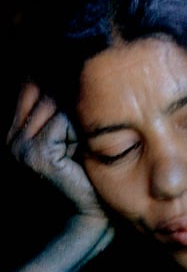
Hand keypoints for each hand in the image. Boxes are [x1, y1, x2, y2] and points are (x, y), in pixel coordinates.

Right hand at [7, 83, 105, 218]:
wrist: (90, 212)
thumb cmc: (87, 167)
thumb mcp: (73, 130)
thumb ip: (64, 102)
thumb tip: (72, 59)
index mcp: (14, 130)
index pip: (32, 84)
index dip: (60, 81)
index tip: (82, 90)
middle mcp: (10, 137)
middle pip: (45, 90)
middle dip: (71, 102)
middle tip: (84, 128)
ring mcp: (19, 147)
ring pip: (55, 103)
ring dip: (77, 118)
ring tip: (81, 143)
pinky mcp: (36, 155)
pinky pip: (64, 120)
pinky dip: (79, 131)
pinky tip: (81, 151)